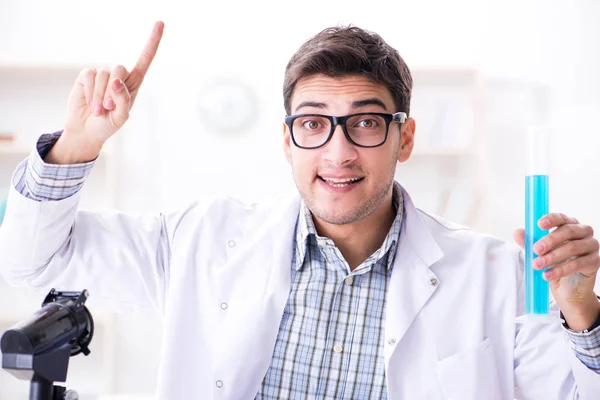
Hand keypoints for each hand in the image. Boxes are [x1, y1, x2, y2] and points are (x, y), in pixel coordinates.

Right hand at [46, 21, 163, 163]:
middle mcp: (119, 76)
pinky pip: (88, 76)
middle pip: (119, 68)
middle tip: (108, 107)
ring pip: (103, 74)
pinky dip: (89, 92)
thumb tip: (116, 81)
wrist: (87, 130)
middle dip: (113, 89)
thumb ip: (123, 100)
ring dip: (99, 96)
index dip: (152, 42)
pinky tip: (90, 103)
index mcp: (133, 83)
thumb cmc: (108, 125)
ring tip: (99, 110)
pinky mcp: (86, 76)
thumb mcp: (121, 117)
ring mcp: (102, 75)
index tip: (160, 23)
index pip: (145, 60)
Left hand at [514, 213, 599, 330]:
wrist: (568, 288)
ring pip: (572, 247)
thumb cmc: (555, 264)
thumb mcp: (539, 253)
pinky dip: (560, 270)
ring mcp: (592, 246)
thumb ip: (529, 242)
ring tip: (537, 265)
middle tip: (535, 250)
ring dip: (552, 257)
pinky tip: (547, 275)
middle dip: (549, 240)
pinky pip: (578, 263)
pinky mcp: (595, 261)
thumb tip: (517, 232)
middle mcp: (583, 232)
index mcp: (569, 225)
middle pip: (568, 231)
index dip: (551, 219)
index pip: (562, 218)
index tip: (539, 224)